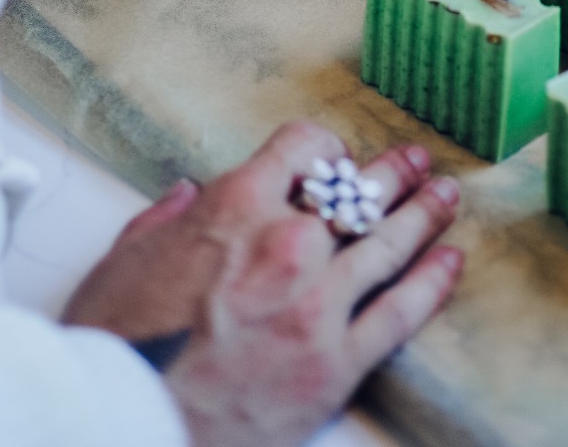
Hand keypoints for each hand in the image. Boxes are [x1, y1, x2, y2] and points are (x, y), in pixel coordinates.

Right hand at [63, 122, 461, 446]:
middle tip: (416, 160)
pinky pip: (399, 314)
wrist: (125, 423)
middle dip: (392, 172)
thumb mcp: (124, 264)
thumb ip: (165, 222)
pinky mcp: (335, 364)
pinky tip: (451, 261)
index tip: (334, 157)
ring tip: (446, 196)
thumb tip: (188, 196)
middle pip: (358, 191)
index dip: (323, 147)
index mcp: (236, 208)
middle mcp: (287, 243)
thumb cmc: (116, 347)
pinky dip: (432, 283)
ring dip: (424, 213)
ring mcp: (317, 304)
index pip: (303, 147)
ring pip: (389, 242)